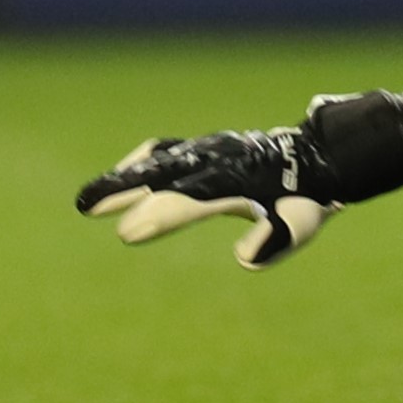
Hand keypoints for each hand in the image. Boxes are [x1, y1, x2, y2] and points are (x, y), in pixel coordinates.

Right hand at [75, 95, 402, 265]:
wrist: (317, 156)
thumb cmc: (306, 199)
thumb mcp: (300, 225)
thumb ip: (274, 242)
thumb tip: (244, 257)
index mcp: (236, 182)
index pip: (189, 200)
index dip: (158, 215)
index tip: (126, 232)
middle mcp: (215, 159)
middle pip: (160, 174)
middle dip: (121, 190)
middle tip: (85, 207)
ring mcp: (206, 148)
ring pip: (157, 160)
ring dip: (122, 178)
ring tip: (89, 200)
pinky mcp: (202, 146)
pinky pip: (163, 151)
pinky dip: (138, 164)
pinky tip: (121, 178)